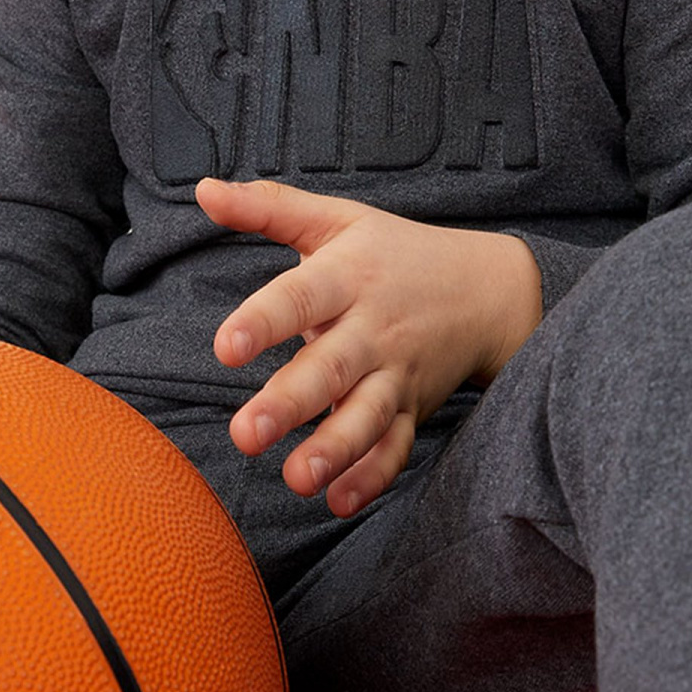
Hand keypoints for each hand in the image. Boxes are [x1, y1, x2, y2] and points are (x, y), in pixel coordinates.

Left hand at [197, 176, 544, 514]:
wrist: (489, 290)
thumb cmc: (394, 252)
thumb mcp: (337, 219)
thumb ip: (268, 208)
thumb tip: (203, 190)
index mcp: (348, 277)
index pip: (302, 297)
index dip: (264, 321)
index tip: (225, 348)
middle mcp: (373, 329)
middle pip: (332, 368)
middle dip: (291, 402)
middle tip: (245, 433)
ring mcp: (397, 375)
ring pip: (367, 417)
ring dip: (333, 450)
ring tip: (296, 479)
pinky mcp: (413, 411)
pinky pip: (396, 449)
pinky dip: (372, 477)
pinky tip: (338, 501)